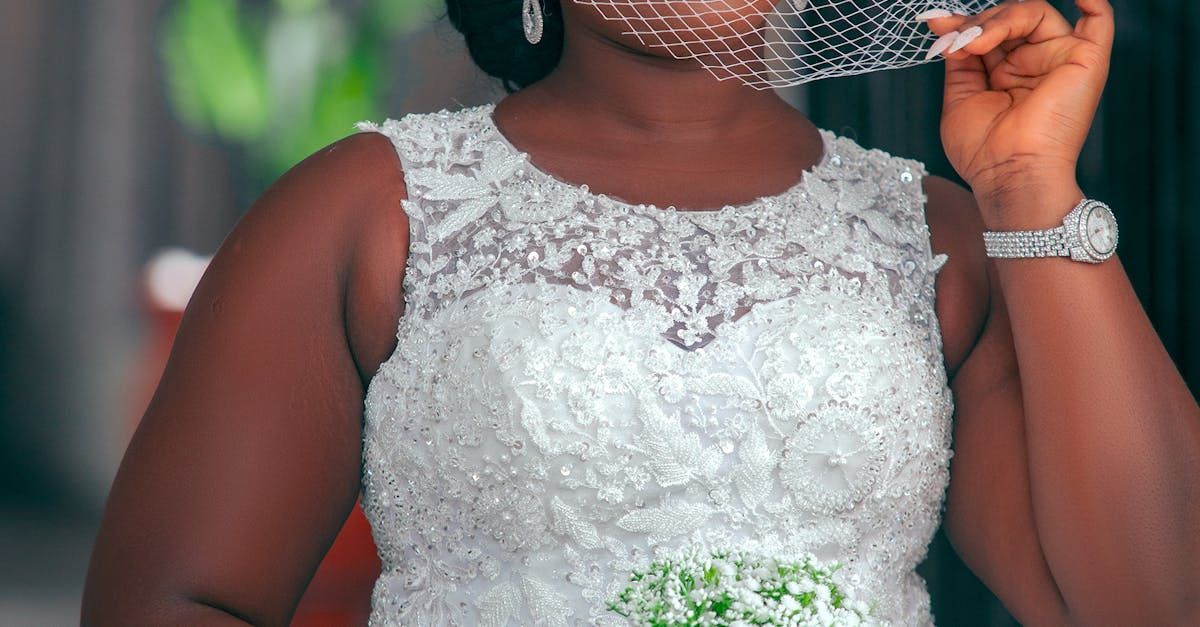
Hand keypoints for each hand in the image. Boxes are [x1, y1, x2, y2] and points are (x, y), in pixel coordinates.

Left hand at [919, 0, 1113, 216]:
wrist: (1009, 175)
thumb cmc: (984, 152)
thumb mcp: (959, 98)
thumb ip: (959, 59)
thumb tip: (945, 24)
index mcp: (1007, 74)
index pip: (989, 31)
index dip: (965, 24)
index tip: (938, 26)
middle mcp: (1034, 64)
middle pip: (1010, 18)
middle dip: (979, 22)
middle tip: (958, 41)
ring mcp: (1059, 60)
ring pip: (1035, 12)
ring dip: (1000, 19)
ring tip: (976, 43)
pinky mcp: (1085, 60)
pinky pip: (1099, 19)